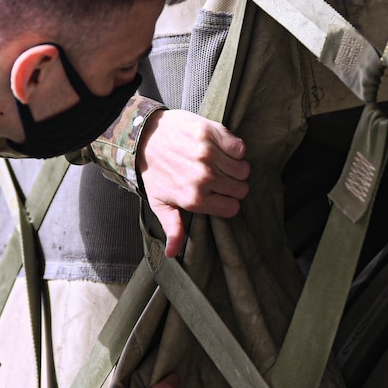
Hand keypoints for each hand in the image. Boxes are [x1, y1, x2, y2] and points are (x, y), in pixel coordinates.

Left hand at [136, 110, 250, 257]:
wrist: (143, 136)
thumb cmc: (154, 172)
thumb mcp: (160, 203)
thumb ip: (173, 228)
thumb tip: (172, 253)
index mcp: (194, 198)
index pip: (233, 208)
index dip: (228, 202)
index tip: (220, 194)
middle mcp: (204, 178)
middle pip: (241, 188)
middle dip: (233, 185)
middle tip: (220, 178)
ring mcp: (209, 155)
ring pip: (244, 168)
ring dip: (235, 167)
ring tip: (220, 164)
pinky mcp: (212, 133)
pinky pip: (240, 147)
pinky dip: (235, 149)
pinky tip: (221, 149)